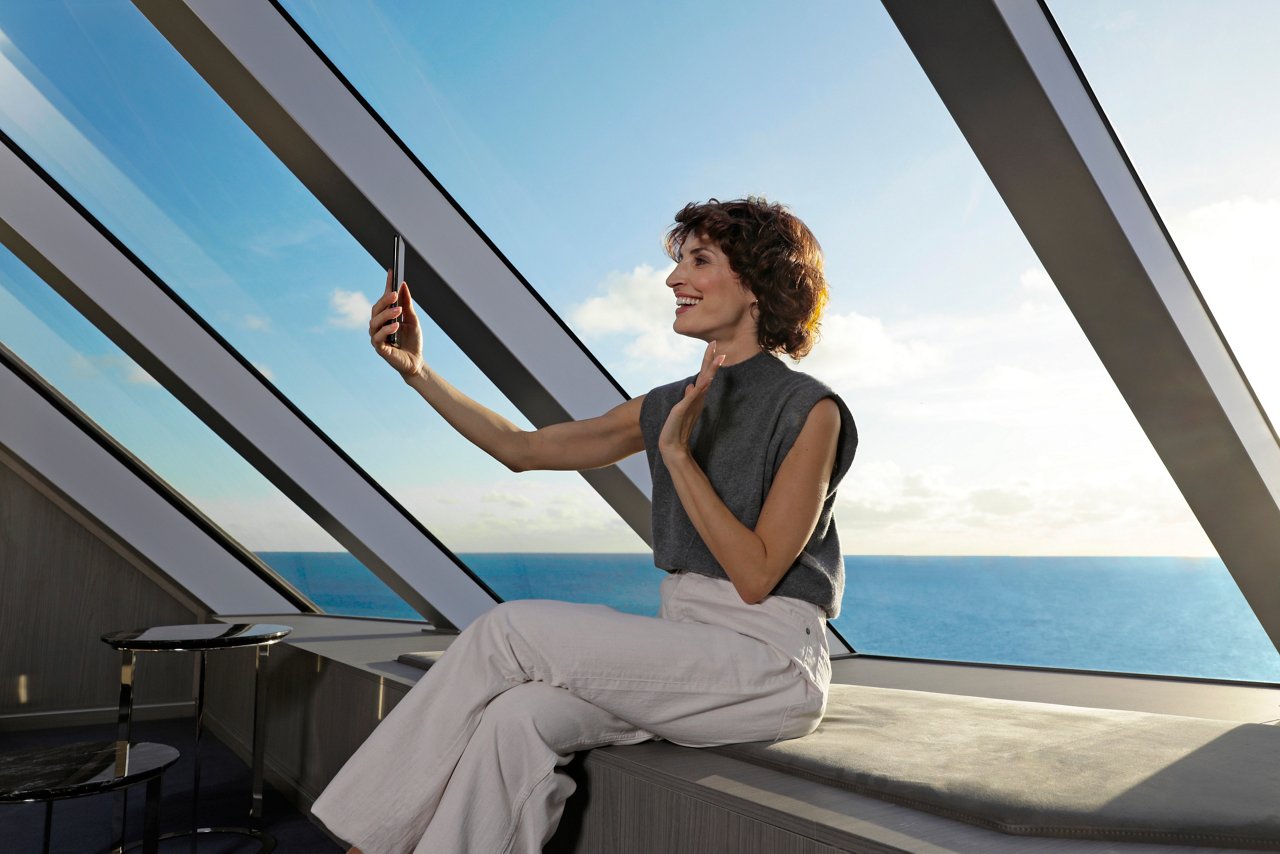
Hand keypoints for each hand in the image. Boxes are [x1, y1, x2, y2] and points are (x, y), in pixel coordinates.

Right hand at [369, 268, 423, 377]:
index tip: (391, 270)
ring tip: (398, 310)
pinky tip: (396, 325)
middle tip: (394, 293)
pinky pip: (378, 337)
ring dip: (386, 314)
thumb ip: (407, 304)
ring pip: (374, 321)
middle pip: (376, 308)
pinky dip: (386, 329)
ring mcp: (377, 336)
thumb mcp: (412, 319)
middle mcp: (379, 324)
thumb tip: (403, 285)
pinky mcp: (379, 347)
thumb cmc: (412, 341)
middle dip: (384, 300)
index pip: (384, 297)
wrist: (416, 362)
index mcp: (387, 316)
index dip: (387, 284)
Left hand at [658, 340, 725, 461]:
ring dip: (711, 371)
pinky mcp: (685, 410)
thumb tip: (691, 385)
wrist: (672, 445)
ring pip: (704, 384)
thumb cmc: (677, 427)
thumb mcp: (681, 408)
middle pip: (706, 376)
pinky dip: (700, 388)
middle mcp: (697, 399)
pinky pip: (694, 397)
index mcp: (696, 396)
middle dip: (711, 360)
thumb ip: (688, 397)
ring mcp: (692, 404)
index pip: (703, 375)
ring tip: (718, 358)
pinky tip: (705, 380)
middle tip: (716, 345)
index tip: (712, 345)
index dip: (708, 361)